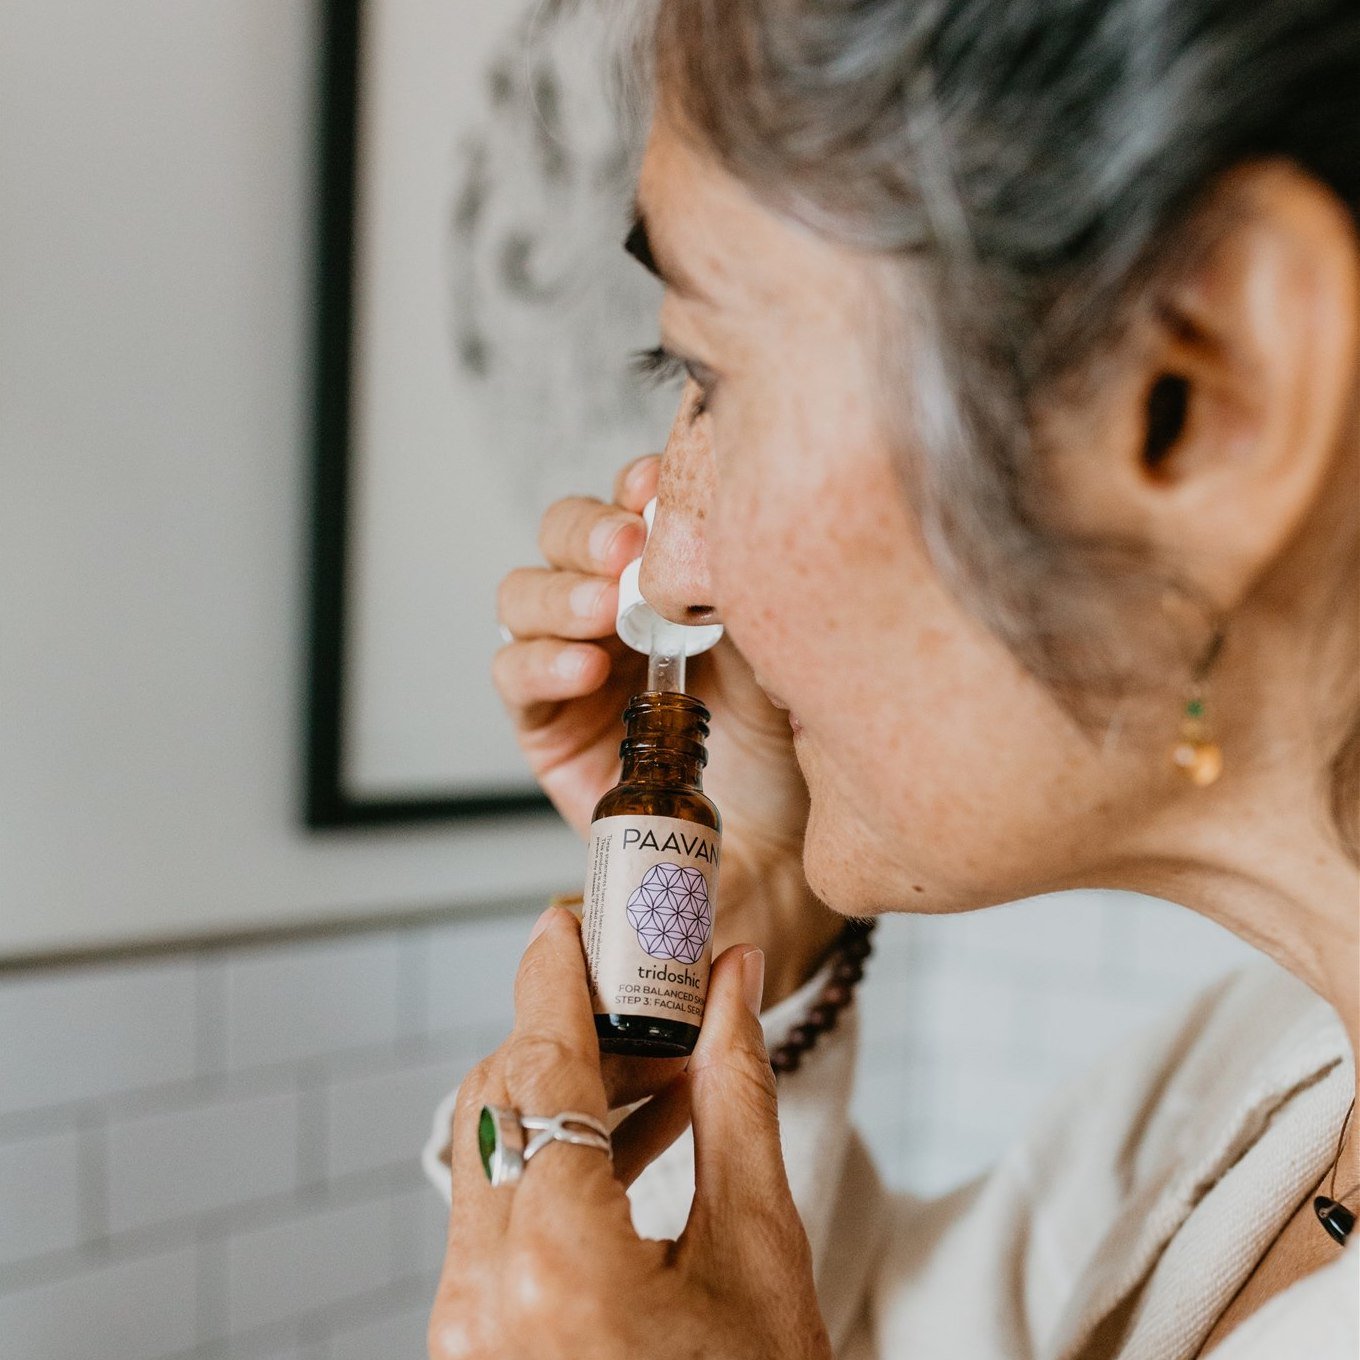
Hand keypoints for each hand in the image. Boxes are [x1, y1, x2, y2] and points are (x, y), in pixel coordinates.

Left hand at [429, 907, 832, 1359]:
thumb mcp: (762, 1255)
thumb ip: (736, 1097)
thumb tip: (734, 980)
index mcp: (558, 1270)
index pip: (536, 1071)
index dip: (551, 978)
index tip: (565, 918)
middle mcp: (482, 1298)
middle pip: (498, 1099)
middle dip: (564, 1028)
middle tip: (638, 987)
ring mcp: (464, 1328)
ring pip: (490, 1152)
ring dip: (562, 1092)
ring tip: (654, 1058)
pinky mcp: (470, 1341)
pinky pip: (495, 1210)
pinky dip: (552, 1157)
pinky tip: (630, 1135)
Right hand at [492, 453, 841, 1014]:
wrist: (772, 857)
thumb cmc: (783, 752)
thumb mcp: (776, 649)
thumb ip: (736, 584)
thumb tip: (717, 512)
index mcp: (666, 579)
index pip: (628, 507)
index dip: (632, 489)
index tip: (657, 487)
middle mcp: (612, 611)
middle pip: (562, 535)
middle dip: (589, 532)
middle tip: (627, 548)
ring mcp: (572, 664)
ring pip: (523, 594)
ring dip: (559, 592)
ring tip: (603, 614)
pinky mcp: (545, 724)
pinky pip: (515, 675)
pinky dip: (541, 661)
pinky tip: (587, 668)